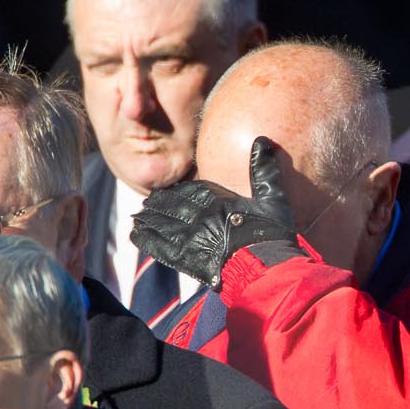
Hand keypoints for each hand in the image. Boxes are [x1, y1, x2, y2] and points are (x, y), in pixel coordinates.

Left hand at [130, 136, 296, 287]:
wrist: (266, 267)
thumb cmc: (272, 234)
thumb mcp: (273, 197)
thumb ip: (264, 170)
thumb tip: (262, 141)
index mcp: (217, 199)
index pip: (190, 191)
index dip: (176, 192)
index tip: (166, 192)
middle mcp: (199, 215)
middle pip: (171, 206)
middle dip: (157, 205)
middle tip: (145, 204)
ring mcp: (190, 237)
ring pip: (162, 224)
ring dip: (148, 219)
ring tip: (138, 217)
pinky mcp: (186, 258)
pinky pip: (160, 246)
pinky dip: (146, 239)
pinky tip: (136, 235)